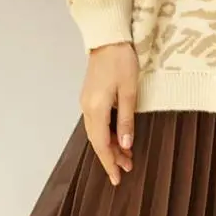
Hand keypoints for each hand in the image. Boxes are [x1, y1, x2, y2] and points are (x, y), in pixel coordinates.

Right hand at [79, 41, 138, 185]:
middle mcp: (87, 108)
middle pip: (97, 140)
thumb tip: (126, 145)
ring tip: (127, 154)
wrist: (109, 38)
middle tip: (127, 167)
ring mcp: (86, 101)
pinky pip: (96, 121)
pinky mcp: (90, 95)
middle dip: (111, 156)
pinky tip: (118, 135)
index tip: (117, 178)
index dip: (110, 162)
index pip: (102, 143)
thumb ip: (126, 119)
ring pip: (96, 131)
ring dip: (110, 144)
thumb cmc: (122, 61)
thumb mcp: (129, 90)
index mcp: (96, 108)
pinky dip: (107, 132)